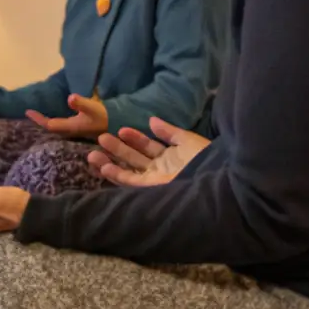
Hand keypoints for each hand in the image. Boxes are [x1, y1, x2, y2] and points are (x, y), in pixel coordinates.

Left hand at [27, 93, 107, 137]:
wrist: (120, 126)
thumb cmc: (105, 116)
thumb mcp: (93, 108)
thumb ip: (81, 103)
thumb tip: (70, 98)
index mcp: (71, 127)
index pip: (49, 125)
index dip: (38, 119)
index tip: (28, 111)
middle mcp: (72, 131)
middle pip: (51, 128)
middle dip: (40, 121)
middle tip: (31, 113)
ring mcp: (77, 131)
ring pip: (58, 128)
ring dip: (48, 122)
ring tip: (40, 115)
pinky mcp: (82, 129)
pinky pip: (64, 126)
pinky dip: (57, 121)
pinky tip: (58, 115)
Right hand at [87, 117, 210, 186]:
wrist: (216, 176)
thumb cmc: (205, 158)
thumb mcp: (187, 140)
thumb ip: (168, 131)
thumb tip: (151, 120)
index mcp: (169, 158)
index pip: (147, 147)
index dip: (134, 138)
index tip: (122, 129)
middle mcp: (160, 169)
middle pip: (134, 159)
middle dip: (117, 149)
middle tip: (101, 138)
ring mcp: (154, 180)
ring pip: (128, 171)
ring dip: (110, 163)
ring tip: (93, 154)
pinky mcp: (150, 188)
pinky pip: (130, 182)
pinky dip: (116, 175)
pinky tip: (103, 167)